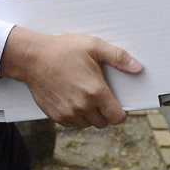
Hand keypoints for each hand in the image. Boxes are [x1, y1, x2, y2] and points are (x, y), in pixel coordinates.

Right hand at [0, 27, 141, 128]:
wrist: (31, 57)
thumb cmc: (62, 49)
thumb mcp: (93, 46)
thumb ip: (118, 57)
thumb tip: (138, 68)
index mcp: (95, 92)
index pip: (117, 117)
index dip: (121, 113)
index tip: (119, 105)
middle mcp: (83, 107)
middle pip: (103, 122)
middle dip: (105, 113)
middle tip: (100, 97)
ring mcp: (68, 113)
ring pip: (87, 124)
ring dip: (90, 116)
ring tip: (85, 98)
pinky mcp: (55, 115)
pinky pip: (72, 124)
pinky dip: (75, 117)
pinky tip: (72, 101)